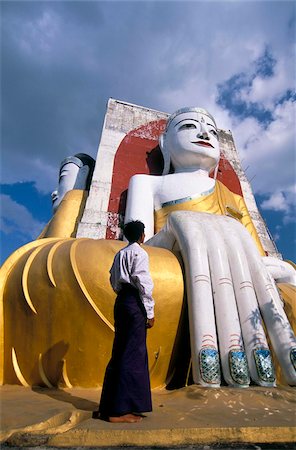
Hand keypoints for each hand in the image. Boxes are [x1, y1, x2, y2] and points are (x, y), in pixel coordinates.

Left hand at [147, 210, 295, 386]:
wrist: (191, 208)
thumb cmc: (166, 239)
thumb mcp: (155, 243)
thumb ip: (146, 263)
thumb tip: (128, 290)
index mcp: (189, 234)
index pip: (198, 286)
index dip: (205, 326)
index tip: (207, 364)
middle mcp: (217, 238)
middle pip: (227, 294)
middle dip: (233, 338)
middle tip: (236, 380)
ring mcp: (238, 243)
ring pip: (250, 292)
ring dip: (260, 334)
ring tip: (263, 374)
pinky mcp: (252, 251)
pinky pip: (265, 286)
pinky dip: (276, 316)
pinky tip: (286, 346)